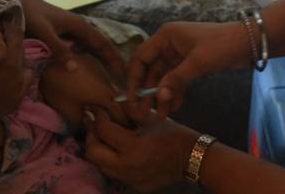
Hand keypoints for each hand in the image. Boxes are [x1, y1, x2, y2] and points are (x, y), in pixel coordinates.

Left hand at [0, 0, 125, 80]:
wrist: (17, 2)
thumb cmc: (30, 14)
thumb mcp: (44, 32)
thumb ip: (58, 49)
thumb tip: (75, 69)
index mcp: (79, 25)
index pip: (103, 44)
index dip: (114, 59)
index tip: (124, 74)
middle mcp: (80, 27)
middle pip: (101, 46)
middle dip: (113, 61)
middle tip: (123, 80)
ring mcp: (72, 30)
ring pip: (93, 47)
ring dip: (103, 60)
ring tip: (112, 76)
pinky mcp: (65, 34)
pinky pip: (83, 47)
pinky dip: (90, 57)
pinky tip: (91, 68)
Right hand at [0, 15, 30, 127]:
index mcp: (7, 63)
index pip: (16, 35)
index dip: (7, 28)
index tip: (1, 26)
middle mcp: (19, 78)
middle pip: (21, 52)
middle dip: (10, 47)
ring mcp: (19, 93)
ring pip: (25, 69)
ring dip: (15, 63)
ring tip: (0, 62)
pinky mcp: (15, 104)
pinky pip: (22, 86)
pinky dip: (15, 80)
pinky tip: (1, 78)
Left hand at [82, 105, 199, 192]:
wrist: (194, 158)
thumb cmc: (174, 135)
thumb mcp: (150, 118)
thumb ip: (127, 110)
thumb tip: (108, 99)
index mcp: (133, 147)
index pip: (103, 131)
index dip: (97, 116)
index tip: (95, 108)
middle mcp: (128, 167)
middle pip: (93, 152)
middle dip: (91, 136)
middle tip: (95, 124)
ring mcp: (130, 179)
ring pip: (100, 164)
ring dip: (99, 149)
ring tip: (104, 136)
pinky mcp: (134, 185)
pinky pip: (114, 173)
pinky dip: (111, 160)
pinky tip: (117, 150)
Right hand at [127, 21, 250, 115]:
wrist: (248, 43)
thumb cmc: (221, 45)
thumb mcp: (198, 62)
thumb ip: (176, 80)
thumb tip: (158, 98)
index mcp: (165, 36)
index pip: (141, 58)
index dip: (134, 79)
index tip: (133, 99)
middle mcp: (168, 45)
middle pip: (150, 71)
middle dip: (148, 92)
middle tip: (143, 113)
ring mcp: (178, 56)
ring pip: (163, 79)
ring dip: (162, 96)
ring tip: (160, 115)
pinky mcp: (189, 65)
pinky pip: (176, 82)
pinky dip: (174, 94)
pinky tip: (173, 108)